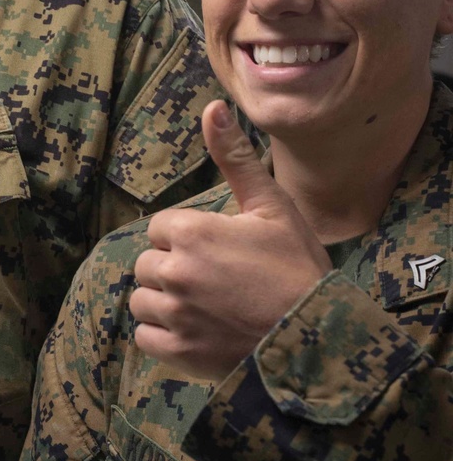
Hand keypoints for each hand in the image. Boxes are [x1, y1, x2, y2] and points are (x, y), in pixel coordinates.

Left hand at [131, 100, 330, 379]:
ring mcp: (174, 315)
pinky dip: (163, 336)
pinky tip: (194, 331)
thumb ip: (235, 158)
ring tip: (202, 306)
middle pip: (147, 263)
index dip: (186, 238)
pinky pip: (145, 338)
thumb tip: (213, 108)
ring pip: (142, 301)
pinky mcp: (177, 352)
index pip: (160, 228)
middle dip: (172, 268)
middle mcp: (174, 272)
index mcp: (191, 233)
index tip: (218, 251)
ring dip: (164, 302)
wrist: (318, 338)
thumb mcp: (272, 206)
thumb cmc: (298, 268)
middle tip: (214, 280)